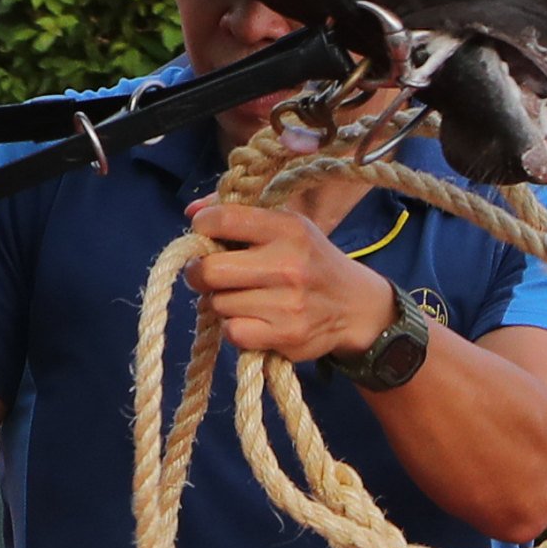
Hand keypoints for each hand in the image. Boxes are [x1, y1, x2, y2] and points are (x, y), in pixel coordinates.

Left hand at [183, 201, 396, 363]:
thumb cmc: (308, 259)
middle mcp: (288, 264)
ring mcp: (288, 303)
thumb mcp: (285, 224)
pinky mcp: (286, 336)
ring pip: (217, 303)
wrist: (355, 307)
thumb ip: (236, 212)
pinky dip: (234, 328)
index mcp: (287, 228)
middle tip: (210, 273)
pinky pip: (232, 332)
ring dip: (221, 301)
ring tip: (241, 296)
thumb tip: (191, 211)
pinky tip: (251, 318)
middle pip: (209, 270)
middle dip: (200, 272)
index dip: (203, 226)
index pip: (222, 219)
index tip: (206, 234)